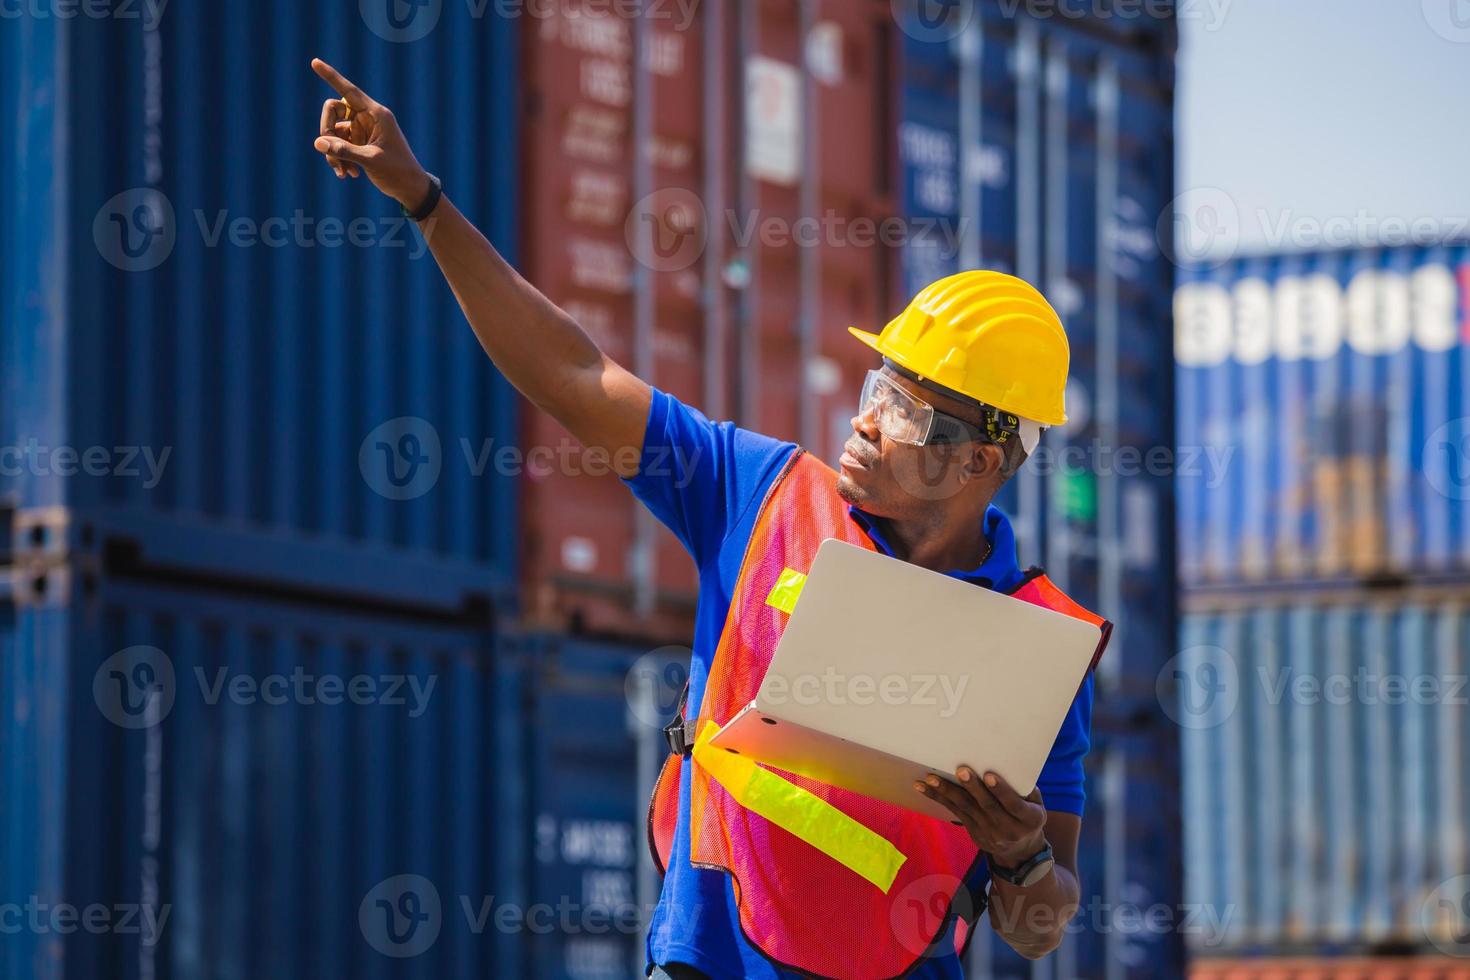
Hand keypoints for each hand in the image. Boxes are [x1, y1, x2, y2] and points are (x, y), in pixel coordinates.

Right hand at [311, 58, 433, 210]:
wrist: (410, 189)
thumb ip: (344, 150)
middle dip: (327, 132)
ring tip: (344, 173)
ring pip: (333, 132)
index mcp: (377, 114)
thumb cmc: (398, 172)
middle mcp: (368, 118)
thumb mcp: (371, 161)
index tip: (314, 62)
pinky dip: (339, 159)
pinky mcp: (358, 143)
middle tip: (330, 154)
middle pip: (333, 111)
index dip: (331, 76)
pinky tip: (348, 175)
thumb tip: (318, 142)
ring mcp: (361, 130)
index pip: (349, 91)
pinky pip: (337, 144)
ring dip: (333, 153)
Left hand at [915, 767, 1047, 867]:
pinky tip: (924, 788)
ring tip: (931, 779)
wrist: (1020, 851)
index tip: (989, 775)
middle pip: (987, 806)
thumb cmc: (1028, 817)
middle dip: (972, 787)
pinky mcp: (974, 832)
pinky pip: (955, 813)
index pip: (1013, 804)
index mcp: (1029, 819)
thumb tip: (1013, 766)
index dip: (1001, 790)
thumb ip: (1027, 789)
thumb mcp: (1037, 805)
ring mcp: (989, 833)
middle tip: (960, 770)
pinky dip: (940, 799)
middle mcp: (1009, 829)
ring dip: (947, 792)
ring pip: (966, 809)